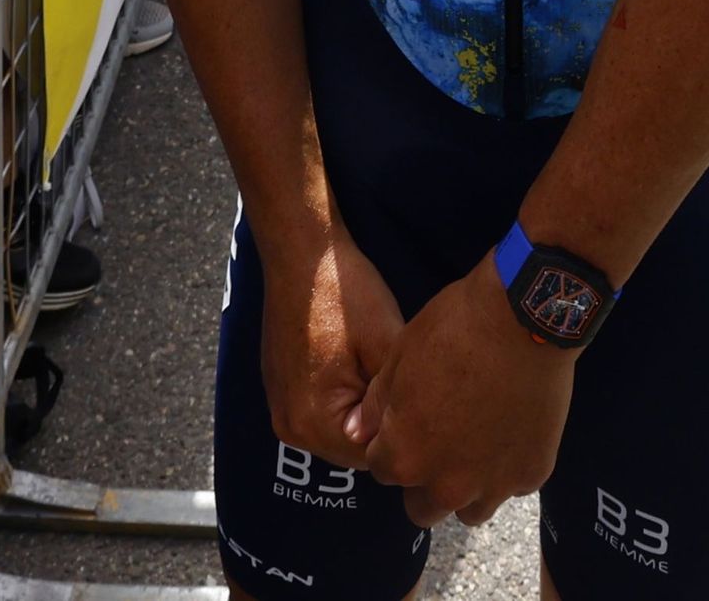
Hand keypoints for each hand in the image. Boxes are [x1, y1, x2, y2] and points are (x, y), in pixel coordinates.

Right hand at [259, 224, 405, 471]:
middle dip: (382, 426)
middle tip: (414, 391)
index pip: (374, 458)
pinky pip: (321, 412)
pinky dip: (344, 399)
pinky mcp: (280, 389)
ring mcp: (280, 408)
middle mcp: (289, 426)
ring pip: (339, 432)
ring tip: (388, 377)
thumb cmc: (345, 293)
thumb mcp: (386, 344)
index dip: (405, 434)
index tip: (428, 409)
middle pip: (354, 450)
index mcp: (313, 422)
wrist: (301, 251)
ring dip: (364, 413)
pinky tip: (363, 368)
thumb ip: (398, 400)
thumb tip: (419, 433)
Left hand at [345, 258, 574, 528]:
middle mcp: (447, 485)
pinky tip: (509, 425)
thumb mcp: (400, 356)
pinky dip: (506, 466)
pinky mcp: (531, 475)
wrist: (523, 316)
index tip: (407, 423)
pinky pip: (510, 484)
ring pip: (470, 510)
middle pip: (423, 508)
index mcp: (405, 456)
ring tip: (475, 441)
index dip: (391, 445)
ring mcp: (493, 485)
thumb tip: (359, 434)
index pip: (383, 471)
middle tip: (438, 439)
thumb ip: (376, 406)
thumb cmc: (453, 329)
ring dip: (466, 486)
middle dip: (423, 481)